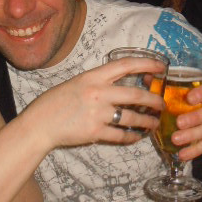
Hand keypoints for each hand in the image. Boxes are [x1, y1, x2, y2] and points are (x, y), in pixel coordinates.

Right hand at [28, 56, 164, 148]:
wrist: (39, 124)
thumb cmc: (54, 102)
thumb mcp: (76, 83)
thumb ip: (97, 83)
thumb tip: (119, 85)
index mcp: (93, 77)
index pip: (125, 65)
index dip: (146, 63)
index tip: (160, 66)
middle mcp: (98, 93)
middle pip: (136, 95)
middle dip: (154, 100)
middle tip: (162, 104)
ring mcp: (98, 113)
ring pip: (132, 118)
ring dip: (147, 121)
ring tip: (153, 123)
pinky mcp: (96, 132)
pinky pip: (121, 135)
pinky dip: (132, 137)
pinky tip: (137, 137)